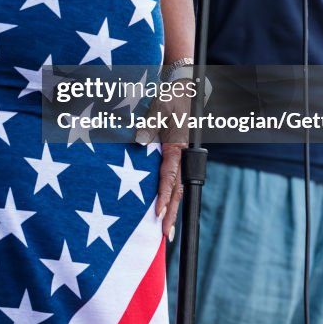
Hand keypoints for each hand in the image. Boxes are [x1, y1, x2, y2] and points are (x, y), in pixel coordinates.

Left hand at [135, 78, 193, 239]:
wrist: (183, 87)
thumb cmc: (170, 96)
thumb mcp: (160, 106)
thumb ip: (150, 123)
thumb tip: (140, 141)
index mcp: (177, 146)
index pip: (170, 177)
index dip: (164, 196)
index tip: (157, 214)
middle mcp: (179, 155)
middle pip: (176, 189)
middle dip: (171, 213)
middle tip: (165, 236)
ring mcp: (177, 156)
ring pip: (176, 187)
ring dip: (171, 208)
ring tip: (166, 232)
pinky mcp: (173, 154)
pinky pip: (171, 179)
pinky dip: (168, 196)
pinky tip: (162, 209)